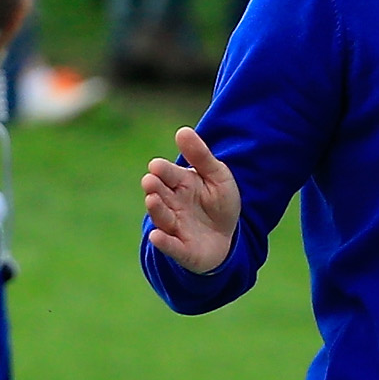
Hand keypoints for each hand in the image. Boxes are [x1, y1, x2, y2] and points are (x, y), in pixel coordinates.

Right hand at [142, 126, 242, 273]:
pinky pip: (171, 246)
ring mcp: (175, 227)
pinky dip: (163, 242)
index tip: (157, 166)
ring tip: (152, 200)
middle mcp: (172, 204)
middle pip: (160, 194)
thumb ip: (201, 156)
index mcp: (179, 183)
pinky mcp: (182, 249)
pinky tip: (156, 236)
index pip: (167, 174)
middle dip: (154, 187)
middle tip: (150, 181)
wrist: (228, 237)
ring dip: (156, 210)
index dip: (162, 170)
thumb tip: (182, 130)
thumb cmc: (218, 203)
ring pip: (162, 217)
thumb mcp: (217, 176)